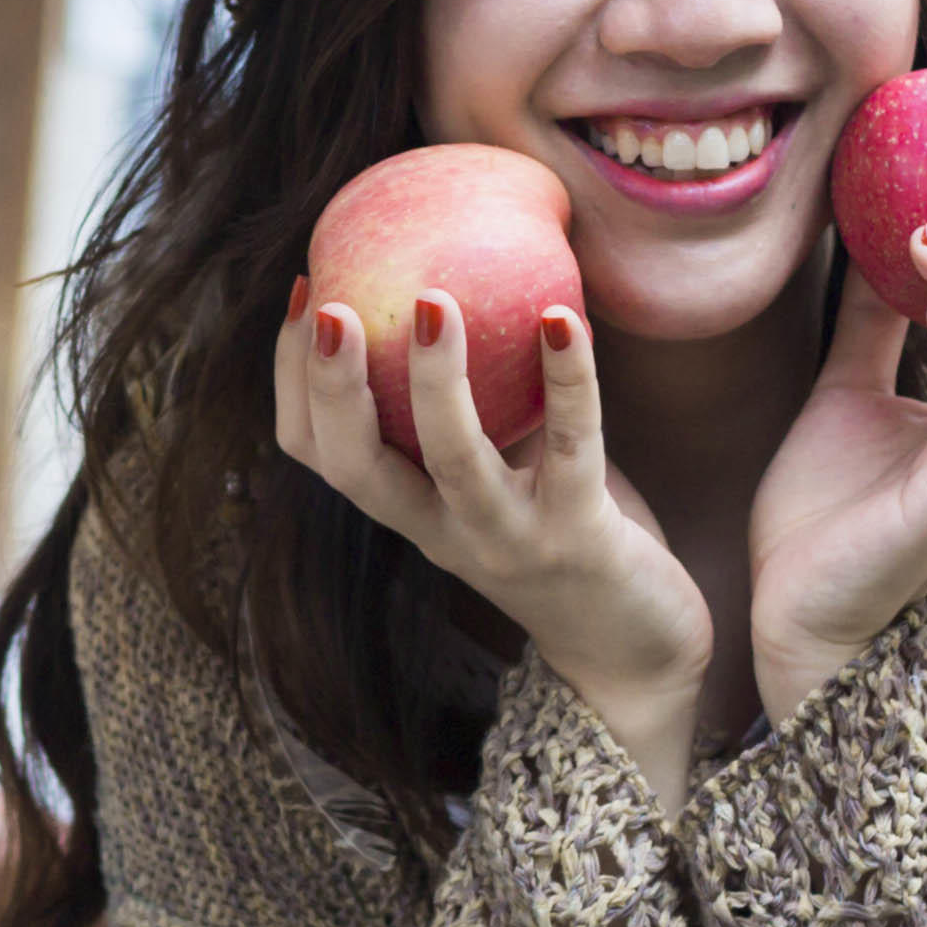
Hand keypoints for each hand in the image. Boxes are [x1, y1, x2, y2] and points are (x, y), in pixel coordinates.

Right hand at [279, 283, 709, 796]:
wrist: (632, 649)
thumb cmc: (562, 533)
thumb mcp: (500, 472)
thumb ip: (475, 404)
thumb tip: (462, 278)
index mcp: (411, 511)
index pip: (318, 454)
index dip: (294, 378)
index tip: (305, 295)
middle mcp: (444, 532)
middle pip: (357, 466)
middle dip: (329, 385)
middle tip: (327, 303)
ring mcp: (509, 538)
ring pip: (454, 462)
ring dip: (437, 381)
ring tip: (432, 301)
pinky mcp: (580, 535)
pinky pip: (570, 448)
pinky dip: (568, 382)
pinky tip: (563, 320)